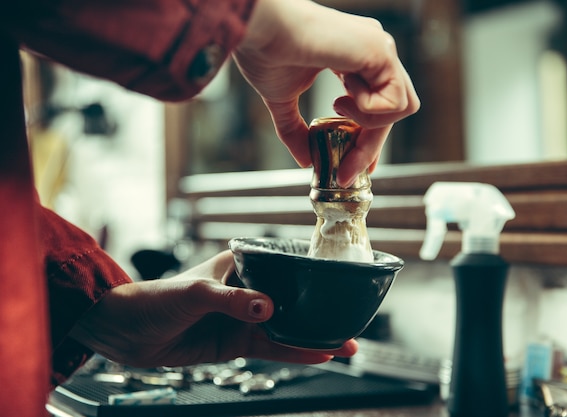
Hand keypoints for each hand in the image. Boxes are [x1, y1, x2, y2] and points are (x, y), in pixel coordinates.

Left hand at [69, 250, 356, 367]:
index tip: (339, 281)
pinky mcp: (236, 344)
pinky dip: (294, 353)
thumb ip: (231, 300)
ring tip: (345, 344)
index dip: (311, 274)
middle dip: (320, 311)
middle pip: (292, 300)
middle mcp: (247, 291)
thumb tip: (267, 309)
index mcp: (240, 265)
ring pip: (286, 329)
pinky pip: (271, 349)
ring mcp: (243, 319)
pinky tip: (318, 355)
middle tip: (351, 319)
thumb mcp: (194, 292)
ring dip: (314, 337)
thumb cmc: (155, 298)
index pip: (283, 265)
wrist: (125, 333)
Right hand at [234, 0, 419, 186]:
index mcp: (355, 59)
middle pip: (392, 112)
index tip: (353, 167)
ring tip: (338, 111)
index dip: (369, 139)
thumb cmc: (267, 52)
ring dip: (369, 124)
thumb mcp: (283, 101)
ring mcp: (380, 49)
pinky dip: (369, 111)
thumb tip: (305, 160)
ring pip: (402, 108)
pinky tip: (341, 97)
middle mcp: (373, 52)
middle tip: (347, 172)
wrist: (260, 30)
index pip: (378, 105)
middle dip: (369, 147)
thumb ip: (296, 130)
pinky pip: (395, 101)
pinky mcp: (381, 51)